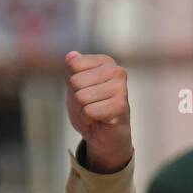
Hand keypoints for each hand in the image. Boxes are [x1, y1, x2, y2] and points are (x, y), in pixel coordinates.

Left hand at [64, 51, 131, 173]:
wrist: (104, 137)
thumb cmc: (91, 109)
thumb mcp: (75, 86)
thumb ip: (72, 69)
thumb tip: (71, 55)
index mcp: (105, 62)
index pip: (73, 65)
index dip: (72, 83)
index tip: (85, 92)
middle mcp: (116, 71)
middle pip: (75, 81)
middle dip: (77, 99)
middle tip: (90, 106)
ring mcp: (120, 88)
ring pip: (81, 97)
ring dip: (82, 110)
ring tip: (94, 114)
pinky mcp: (120, 106)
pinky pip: (88, 111)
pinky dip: (88, 120)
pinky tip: (99, 121)